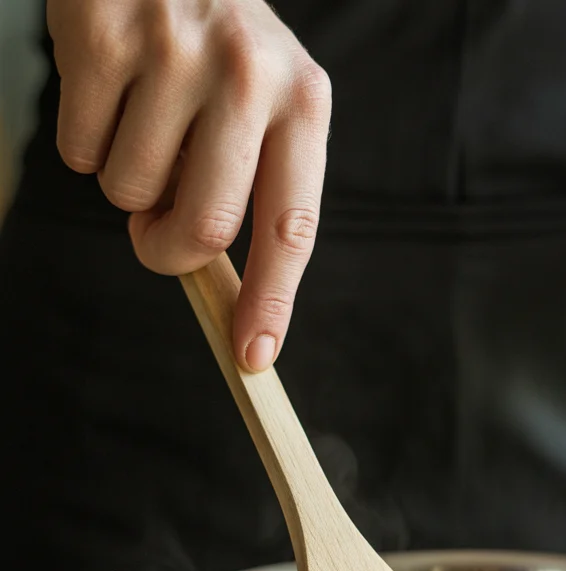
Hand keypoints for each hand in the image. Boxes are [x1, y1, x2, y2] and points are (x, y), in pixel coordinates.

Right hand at [48, 0, 330, 370]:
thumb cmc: (213, 42)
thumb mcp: (261, 99)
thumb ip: (250, 184)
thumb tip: (219, 288)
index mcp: (303, 102)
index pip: (292, 227)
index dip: (271, 302)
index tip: (252, 357)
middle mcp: (250, 75)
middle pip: (205, 227)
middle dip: (168, 251)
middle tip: (153, 234)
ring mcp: (175, 51)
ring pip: (130, 193)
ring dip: (124, 183)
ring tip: (141, 121)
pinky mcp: (102, 35)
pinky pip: (79, 152)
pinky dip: (84, 142)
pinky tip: (107, 90)